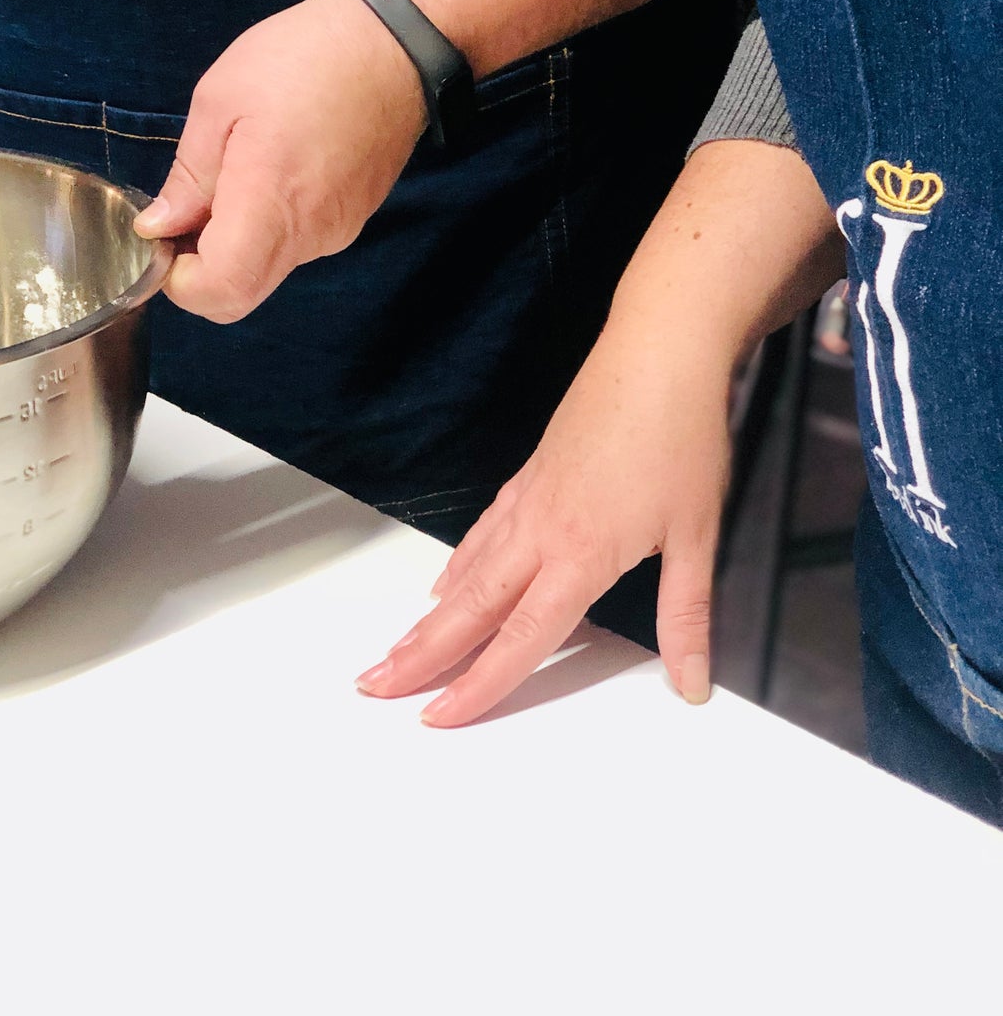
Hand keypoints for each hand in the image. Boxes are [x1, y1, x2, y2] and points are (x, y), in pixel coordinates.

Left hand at [134, 0, 426, 322]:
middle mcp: (309, 235)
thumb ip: (189, 174)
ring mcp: (337, 231)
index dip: (180, 282)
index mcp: (270, 203)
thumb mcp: (221, 99)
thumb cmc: (303, 57)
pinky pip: (297, 242)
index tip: (165, 235)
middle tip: (189, 207)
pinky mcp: (353, 218)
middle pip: (242, 293)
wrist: (396, 42)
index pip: (221, 292)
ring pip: (268, 267)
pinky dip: (270, 223)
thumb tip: (159, 226)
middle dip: (201, 268)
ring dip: (236, 240)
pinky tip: (274, 165)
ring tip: (238, 167)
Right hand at [355, 322, 732, 724]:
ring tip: (396, 649)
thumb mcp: (698, 534)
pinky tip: (446, 584)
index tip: (437, 717)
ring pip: (466, 570)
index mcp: (579, 554)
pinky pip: (481, 534)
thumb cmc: (680, 438)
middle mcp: (539, 531)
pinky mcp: (529, 475)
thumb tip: (692, 685)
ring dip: (428, 616)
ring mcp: (528, 499)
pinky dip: (456, 567)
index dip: (479, 685)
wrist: (658, 353)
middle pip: (469, 607)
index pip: (520, 637)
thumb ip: (686, 615)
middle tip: (372, 686)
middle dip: (419, 654)